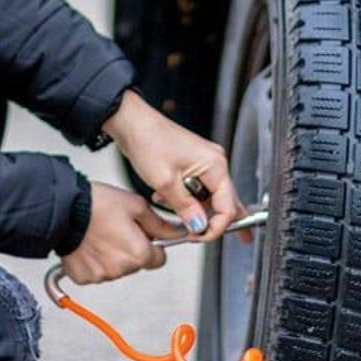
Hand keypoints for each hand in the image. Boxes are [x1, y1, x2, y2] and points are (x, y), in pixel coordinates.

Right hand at [61, 182, 181, 284]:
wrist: (64, 209)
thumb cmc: (98, 204)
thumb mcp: (136, 206)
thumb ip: (160, 224)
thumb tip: (178, 233)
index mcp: (138, 254)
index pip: (159, 259)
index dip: (152, 245)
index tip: (142, 235)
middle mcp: (121, 269)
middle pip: (136, 264)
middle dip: (131, 249)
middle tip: (117, 229)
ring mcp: (101, 275)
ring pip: (116, 269)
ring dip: (112, 256)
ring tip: (100, 234)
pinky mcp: (83, 277)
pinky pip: (96, 272)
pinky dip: (94, 261)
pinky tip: (89, 244)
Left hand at [101, 89, 244, 242]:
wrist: (132, 124)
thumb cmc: (148, 141)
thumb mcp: (166, 181)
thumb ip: (186, 208)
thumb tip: (200, 227)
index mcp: (215, 165)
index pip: (228, 206)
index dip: (215, 226)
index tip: (198, 236)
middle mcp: (216, 163)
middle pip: (225, 203)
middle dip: (210, 221)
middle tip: (197, 237)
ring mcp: (206, 164)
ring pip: (211, 199)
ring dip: (194, 210)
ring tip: (171, 209)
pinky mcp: (195, 166)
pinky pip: (199, 191)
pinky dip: (186, 200)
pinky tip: (168, 198)